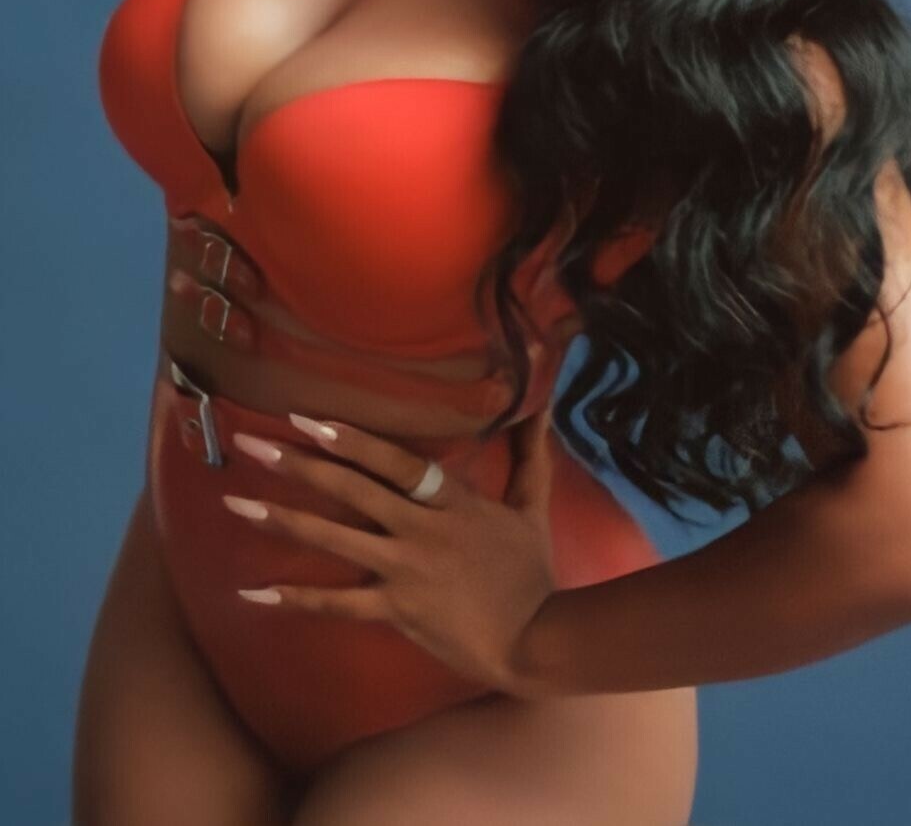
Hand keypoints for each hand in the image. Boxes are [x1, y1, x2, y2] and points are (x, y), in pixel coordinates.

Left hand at [222, 406, 558, 697]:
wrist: (536, 638)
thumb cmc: (532, 570)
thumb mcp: (532, 504)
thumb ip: (529, 453)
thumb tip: (540, 405)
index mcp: (451, 500)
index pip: (393, 459)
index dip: (349, 438)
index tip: (305, 418)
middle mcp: (421, 528)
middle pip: (351, 489)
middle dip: (298, 464)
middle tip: (250, 444)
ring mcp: (405, 570)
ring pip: (334, 539)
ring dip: (282, 519)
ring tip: (236, 503)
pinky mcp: (396, 610)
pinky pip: (336, 604)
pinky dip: (293, 599)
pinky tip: (252, 594)